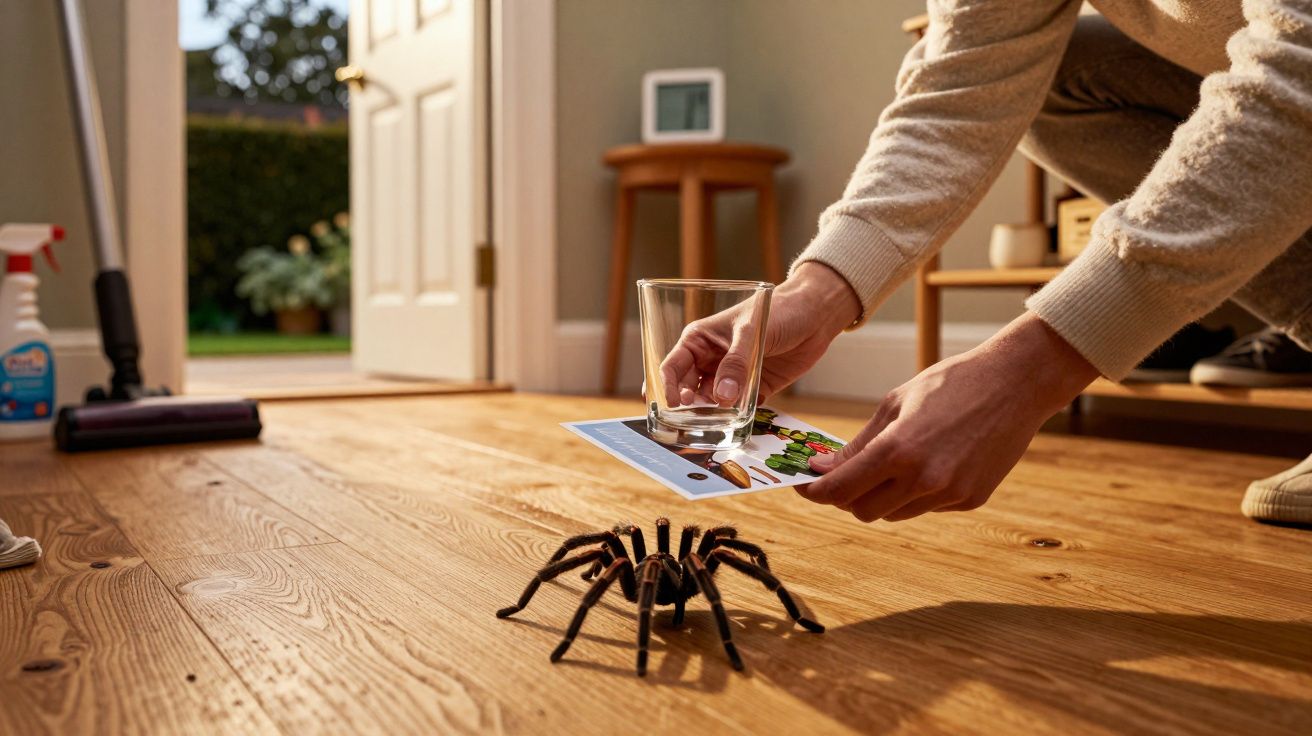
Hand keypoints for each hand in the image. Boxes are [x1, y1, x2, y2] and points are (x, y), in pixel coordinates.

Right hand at [656, 263, 861, 407]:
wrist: (815, 316)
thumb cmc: (778, 310)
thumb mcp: (751, 332)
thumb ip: (736, 364)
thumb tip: (721, 397)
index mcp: (700, 340)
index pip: (673, 366)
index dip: (668, 387)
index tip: (675, 405)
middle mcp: (712, 360)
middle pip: (689, 389)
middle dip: (689, 407)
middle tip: (698, 419)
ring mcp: (732, 376)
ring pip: (713, 402)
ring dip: (713, 415)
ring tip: (718, 423)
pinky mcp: (754, 388)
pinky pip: (740, 408)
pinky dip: (738, 417)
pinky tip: (740, 422)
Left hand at [799, 312, 1098, 521]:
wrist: (1016, 384)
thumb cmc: (952, 383)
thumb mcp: (895, 404)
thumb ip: (858, 444)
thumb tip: (824, 470)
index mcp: (898, 450)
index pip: (841, 489)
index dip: (816, 492)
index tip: (804, 486)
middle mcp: (923, 479)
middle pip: (863, 511)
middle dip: (847, 496)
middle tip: (844, 475)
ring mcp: (950, 494)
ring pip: (895, 514)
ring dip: (882, 497)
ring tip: (892, 464)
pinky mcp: (970, 500)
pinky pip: (927, 508)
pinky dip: (916, 494)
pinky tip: (928, 463)